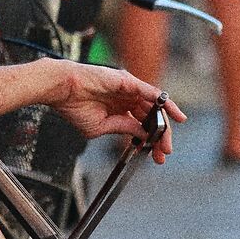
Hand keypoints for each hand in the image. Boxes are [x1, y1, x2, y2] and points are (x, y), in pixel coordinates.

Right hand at [49, 61, 184, 161]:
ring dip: (164, 126)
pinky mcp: (130, 82)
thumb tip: (144, 136)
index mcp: (119, 110)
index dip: (151, 140)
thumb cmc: (74, 107)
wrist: (62, 90)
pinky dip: (167, 104)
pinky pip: (154, 93)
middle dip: (160, 137)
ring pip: (155, 108)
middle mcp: (127, 99)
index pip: (141, 126)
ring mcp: (130, 90)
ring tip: (167, 143)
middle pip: (151, 118)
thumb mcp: (103, 126)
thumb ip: (125, 129)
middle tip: (165, 153)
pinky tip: (176, 116)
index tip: (157, 156)